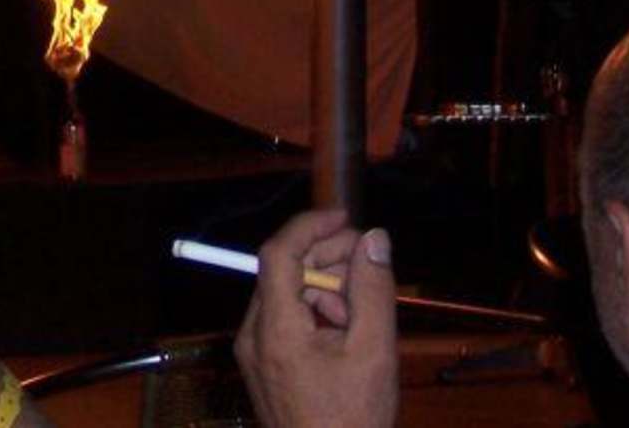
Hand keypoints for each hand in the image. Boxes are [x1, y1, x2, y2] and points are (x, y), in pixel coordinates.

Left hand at [233, 210, 397, 427]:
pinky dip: (315, 315)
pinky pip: (285, 322)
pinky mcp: (264, 367)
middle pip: (282, 273)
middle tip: (369, 265)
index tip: (347, 219)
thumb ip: (373, 291)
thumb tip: (375, 239)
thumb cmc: (353, 422)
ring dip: (325, 290)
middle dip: (325, 260)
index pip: (278, 253)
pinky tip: (348, 334)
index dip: (311, 227)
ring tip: (363, 314)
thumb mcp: (374, 353)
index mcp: (274, 328)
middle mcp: (253, 335)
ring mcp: (254, 353)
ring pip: (286, 296)